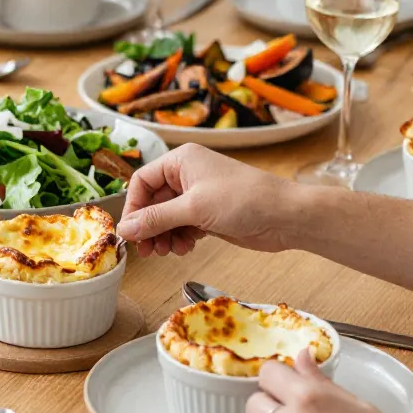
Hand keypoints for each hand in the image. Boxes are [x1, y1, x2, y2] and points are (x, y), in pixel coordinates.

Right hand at [117, 144, 292, 257]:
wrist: (285, 216)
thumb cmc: (244, 200)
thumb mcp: (194, 208)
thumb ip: (157, 219)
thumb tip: (126, 228)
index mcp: (181, 161)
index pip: (142, 181)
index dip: (133, 207)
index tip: (131, 232)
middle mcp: (187, 175)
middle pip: (153, 202)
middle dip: (149, 227)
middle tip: (148, 251)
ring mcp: (199, 195)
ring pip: (167, 217)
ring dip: (164, 236)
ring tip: (169, 251)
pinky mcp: (209, 214)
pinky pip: (183, 226)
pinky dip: (180, 238)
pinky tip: (186, 249)